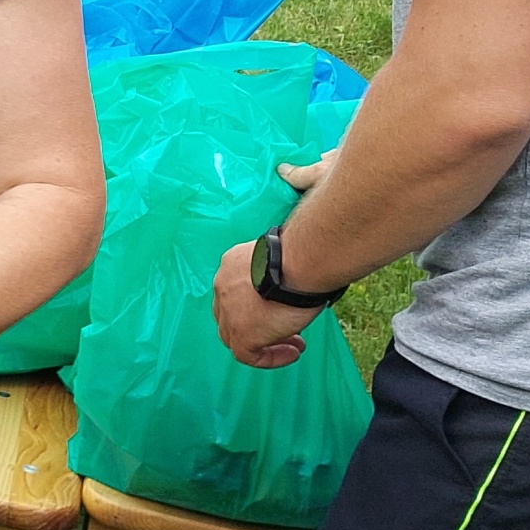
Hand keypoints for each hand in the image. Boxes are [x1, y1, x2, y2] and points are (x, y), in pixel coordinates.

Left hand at [211, 157, 333, 368]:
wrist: (305, 259)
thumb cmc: (307, 244)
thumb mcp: (292, 236)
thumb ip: (288, 230)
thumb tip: (291, 171)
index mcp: (231, 263)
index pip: (232, 289)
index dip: (253, 303)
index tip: (280, 305)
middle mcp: (222, 285)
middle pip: (226, 315)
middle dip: (253, 325)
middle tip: (284, 329)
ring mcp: (229, 310)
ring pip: (234, 338)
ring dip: (263, 344)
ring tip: (291, 342)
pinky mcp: (243, 332)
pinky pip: (249, 356)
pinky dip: (269, 358)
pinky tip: (293, 350)